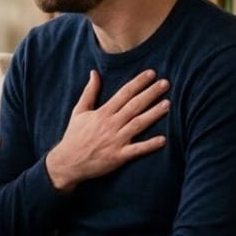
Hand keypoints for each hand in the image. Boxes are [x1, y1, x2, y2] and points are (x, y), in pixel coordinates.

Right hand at [45, 69, 169, 192]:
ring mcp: (115, 140)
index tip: (151, 73)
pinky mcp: (118, 156)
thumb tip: (94, 73)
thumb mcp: (78, 111)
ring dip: (153, 114)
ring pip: (138, 124)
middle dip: (150, 93)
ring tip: (167, 104)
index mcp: (102, 113)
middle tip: (166, 83)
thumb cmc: (74, 136)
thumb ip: (89, 92)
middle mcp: (110, 124)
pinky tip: (162, 139)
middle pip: (134, 106)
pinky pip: (136, 150)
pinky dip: (149, 145)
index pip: (124, 93)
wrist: (67, 162)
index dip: (138, 82)